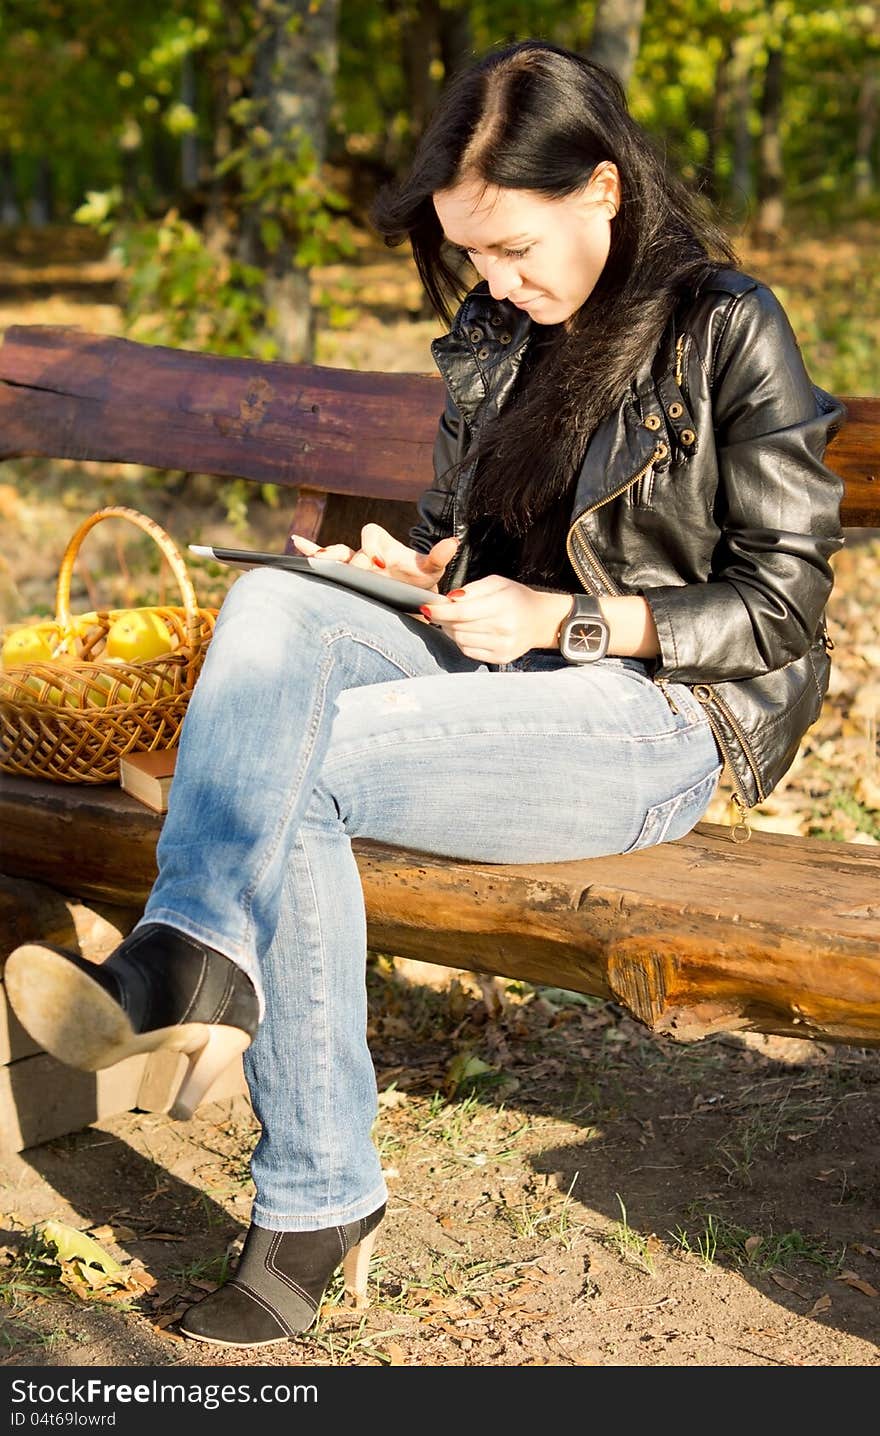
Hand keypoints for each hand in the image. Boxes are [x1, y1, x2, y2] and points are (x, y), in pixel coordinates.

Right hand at [289, 524, 458, 592]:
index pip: (372, 535)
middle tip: (349, 569)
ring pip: (336, 555)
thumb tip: (452, 542)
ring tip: (320, 559)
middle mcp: (366, 551)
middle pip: (350, 549)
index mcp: (384, 544)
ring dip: (326, 556)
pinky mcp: (347, 574)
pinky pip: (325, 560)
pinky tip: (298, 543)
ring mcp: (354, 563)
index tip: (380, 565)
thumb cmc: (419, 579)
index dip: (373, 548)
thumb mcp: (431, 568)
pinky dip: (311, 550)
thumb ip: (439, 556)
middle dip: (347, 558)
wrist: (411, 593)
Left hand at [419, 576, 571, 662]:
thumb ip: (472, 589)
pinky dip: (461, 641)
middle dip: (443, 619)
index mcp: (502, 605)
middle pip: (458, 627)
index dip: (440, 611)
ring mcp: (502, 646)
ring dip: (451, 630)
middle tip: (440, 611)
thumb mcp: (497, 583)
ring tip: (455, 620)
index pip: (461, 612)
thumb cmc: (516, 598)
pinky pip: (469, 651)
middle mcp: (503, 628)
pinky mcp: (500, 658)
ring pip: (460, 640)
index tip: (426, 607)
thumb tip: (450, 599)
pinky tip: (467, 631)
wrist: (540, 620)